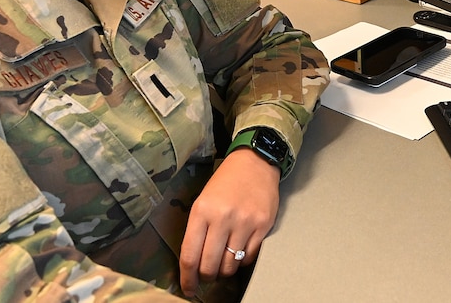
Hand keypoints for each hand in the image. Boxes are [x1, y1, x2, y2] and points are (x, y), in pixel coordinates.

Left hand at [178, 148, 280, 297]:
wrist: (255, 163)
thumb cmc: (225, 182)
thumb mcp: (203, 200)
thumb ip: (197, 230)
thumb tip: (194, 263)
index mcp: (202, 211)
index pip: (190, 255)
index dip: (187, 278)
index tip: (188, 288)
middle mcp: (223, 218)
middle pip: (210, 265)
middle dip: (206, 276)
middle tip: (207, 275)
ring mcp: (245, 222)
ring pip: (231, 265)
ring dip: (225, 270)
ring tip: (224, 262)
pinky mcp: (263, 226)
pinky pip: (249, 257)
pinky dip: (242, 261)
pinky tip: (239, 251)